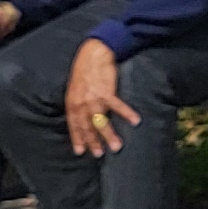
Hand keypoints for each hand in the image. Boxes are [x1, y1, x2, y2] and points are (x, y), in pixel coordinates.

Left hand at [62, 40, 140, 158]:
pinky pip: (118, 106)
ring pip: (101, 121)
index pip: (74, 125)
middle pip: (87, 127)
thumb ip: (78, 103)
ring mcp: (94, 99)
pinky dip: (127, 114)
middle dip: (93, 142)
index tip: (81, 152)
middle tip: (99, 154)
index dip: (78, 139)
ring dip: (109, 135)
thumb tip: (82, 116)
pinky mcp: (107, 92)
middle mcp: (82, 103)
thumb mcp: (74, 89)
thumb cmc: (84, 70)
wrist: (93, 54)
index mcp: (72, 103)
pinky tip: (135, 121)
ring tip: (116, 147)